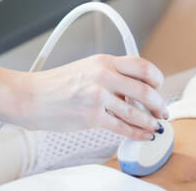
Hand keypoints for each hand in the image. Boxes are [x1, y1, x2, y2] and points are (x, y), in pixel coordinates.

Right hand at [16, 54, 167, 140]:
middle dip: (159, 104)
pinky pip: (122, 128)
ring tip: (156, 126)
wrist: (32, 96)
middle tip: (163, 111)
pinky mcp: (92, 117)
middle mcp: (103, 76)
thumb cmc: (56, 84)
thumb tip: (134, 88)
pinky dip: (137, 133)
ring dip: (150, 122)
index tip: (159, 87)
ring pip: (136, 112)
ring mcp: (98, 97)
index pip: (142, 66)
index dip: (156, 79)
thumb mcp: (86, 68)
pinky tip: (143, 135)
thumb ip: (110, 73)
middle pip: (145, 90)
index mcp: (103, 61)